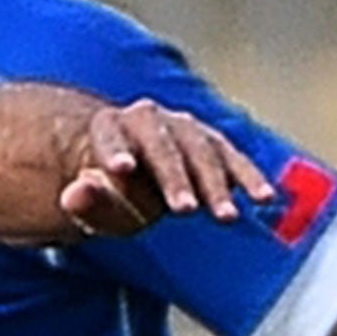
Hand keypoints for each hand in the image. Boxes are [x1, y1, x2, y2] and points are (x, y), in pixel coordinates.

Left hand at [61, 98, 273, 238]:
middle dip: (174, 178)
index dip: (116, 151)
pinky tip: (263, 198)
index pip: (111, 135)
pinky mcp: (213, 142)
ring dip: (215, 184)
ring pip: (202, 151)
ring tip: (225, 217)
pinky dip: (248, 176)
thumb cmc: (108, 192)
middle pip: (162, 145)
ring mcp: (184, 127)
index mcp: (110, 126)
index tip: (121, 169)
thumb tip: (73, 193)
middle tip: (183, 210)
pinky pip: (232, 158)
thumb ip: (84, 201)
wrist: (132, 171)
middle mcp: (148, 118)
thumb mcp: (91, 204)